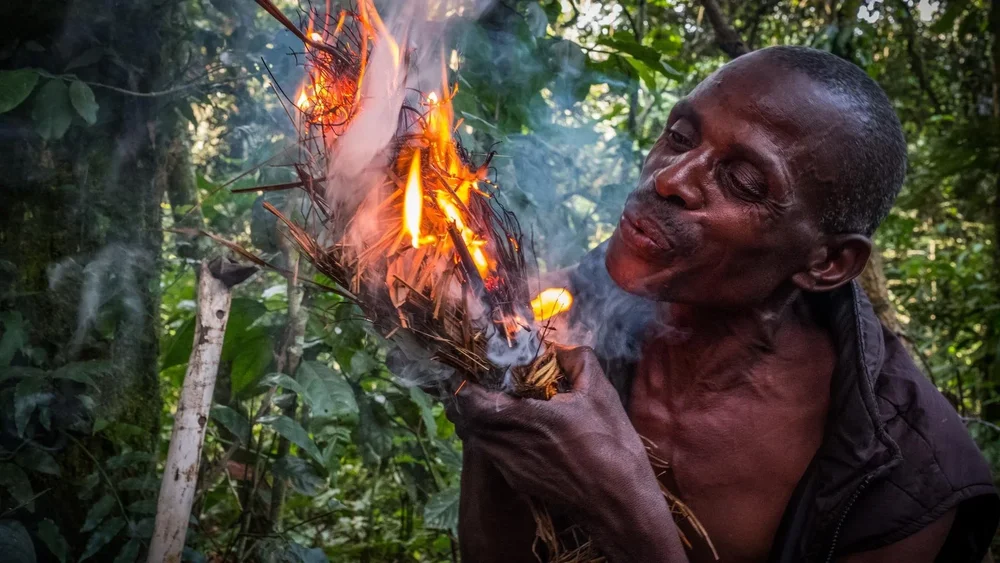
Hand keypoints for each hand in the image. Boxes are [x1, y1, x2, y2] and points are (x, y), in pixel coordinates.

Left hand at [447, 346, 686, 561]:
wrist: (619, 505)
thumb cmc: (612, 448)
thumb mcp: (601, 394)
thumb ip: (578, 361)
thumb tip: (559, 349)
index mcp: (526, 419)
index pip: (471, 400)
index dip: (467, 383)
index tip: (477, 369)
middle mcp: (510, 445)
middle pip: (466, 419)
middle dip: (468, 399)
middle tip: (483, 383)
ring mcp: (511, 467)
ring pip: (477, 438)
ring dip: (479, 419)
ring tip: (495, 403)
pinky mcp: (518, 482)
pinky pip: (492, 454)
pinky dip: (493, 437)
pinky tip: (514, 429)